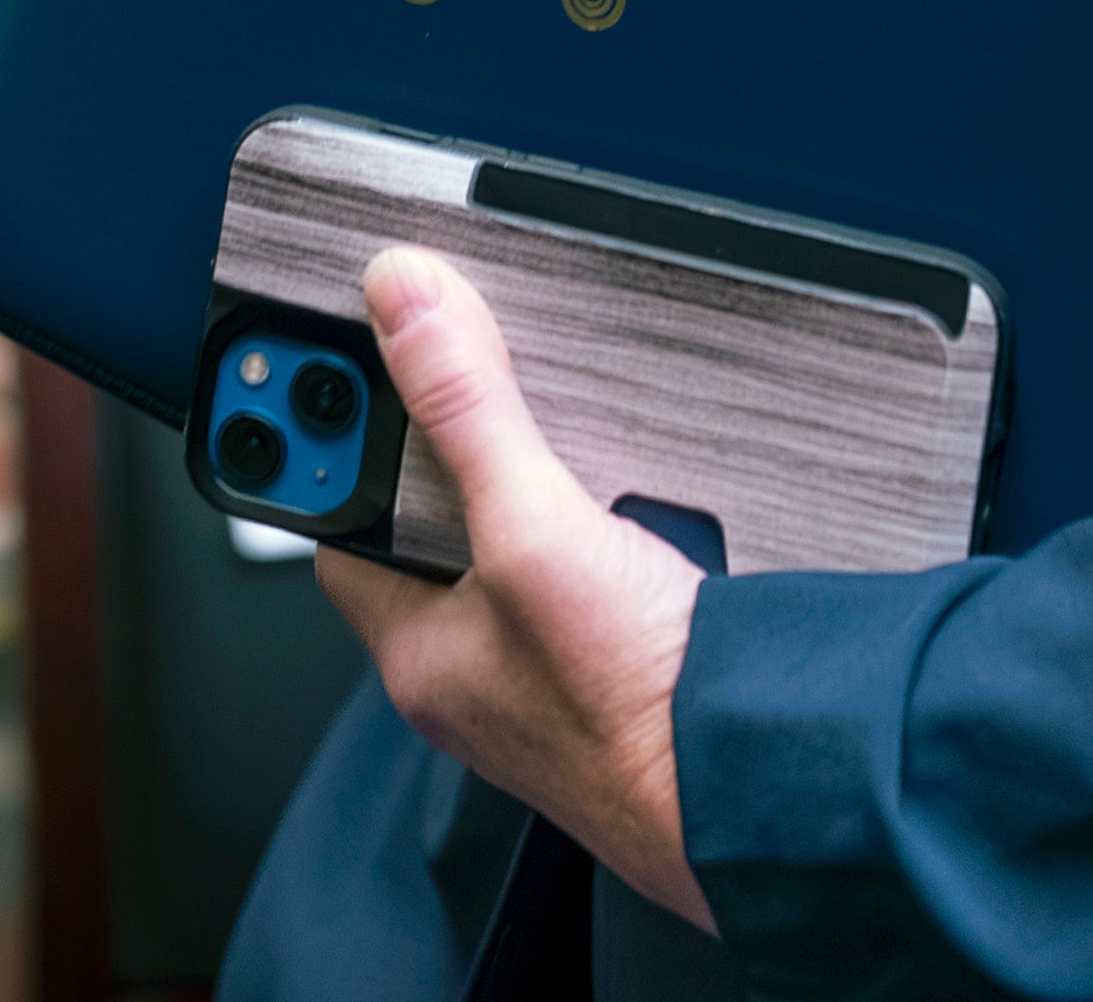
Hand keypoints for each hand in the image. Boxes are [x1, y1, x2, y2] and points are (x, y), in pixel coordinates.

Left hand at [310, 250, 713, 931]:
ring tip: (544, 420)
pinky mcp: (611, 665)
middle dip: (440, 448)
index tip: (337, 364)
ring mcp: (542, 673)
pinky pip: (572, 576)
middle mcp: (470, 668)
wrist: (755, 789)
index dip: (337, 444)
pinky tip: (626, 499)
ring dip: (521, 483)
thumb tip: (404, 304)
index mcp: (417, 650)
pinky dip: (588, 526)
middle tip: (455, 366)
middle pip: (423, 526)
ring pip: (504, 549)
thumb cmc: (636, 715)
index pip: (339, 525)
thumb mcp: (535, 531)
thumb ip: (468, 413)